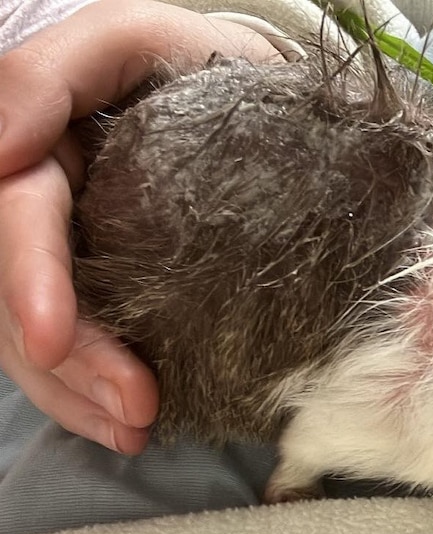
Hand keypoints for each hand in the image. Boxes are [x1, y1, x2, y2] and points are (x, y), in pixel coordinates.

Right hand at [0, 0, 280, 452]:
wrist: (244, 92)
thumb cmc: (191, 60)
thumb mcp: (125, 40)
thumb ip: (47, 76)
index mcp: (36, 151)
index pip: (13, 218)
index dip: (27, 279)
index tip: (54, 337)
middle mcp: (44, 209)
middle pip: (26, 298)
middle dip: (73, 361)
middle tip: (135, 406)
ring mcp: (74, 253)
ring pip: (46, 339)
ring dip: (84, 395)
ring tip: (138, 428)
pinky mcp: (110, 288)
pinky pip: (84, 351)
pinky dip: (99, 395)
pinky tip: (133, 424)